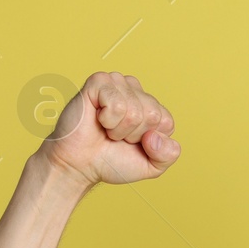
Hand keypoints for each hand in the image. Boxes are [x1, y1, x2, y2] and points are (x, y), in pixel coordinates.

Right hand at [37, 71, 180, 185]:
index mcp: (151, 106)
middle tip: (115, 136)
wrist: (79, 165)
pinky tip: (97, 119)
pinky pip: (117, 105)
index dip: (149, 141)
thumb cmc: (112, 161)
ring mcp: (117, 83)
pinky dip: (107, 120)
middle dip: (133, 134)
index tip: (131, 142)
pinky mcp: (99, 81)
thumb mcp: (152, 165)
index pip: (166, 122)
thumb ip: (168, 154)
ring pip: (135, 111)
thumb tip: (154, 135)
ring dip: (118, 129)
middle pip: (152, 115)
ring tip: (106, 128)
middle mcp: (136, 91)